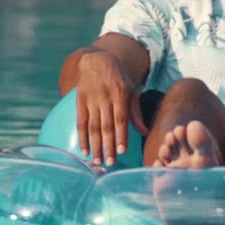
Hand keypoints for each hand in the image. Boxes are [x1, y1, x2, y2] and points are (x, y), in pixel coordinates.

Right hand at [74, 50, 142, 167]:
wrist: (96, 60)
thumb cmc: (117, 79)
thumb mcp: (130, 91)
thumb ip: (135, 112)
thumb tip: (144, 132)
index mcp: (120, 94)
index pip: (121, 119)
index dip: (121, 136)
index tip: (122, 151)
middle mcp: (105, 97)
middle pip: (106, 126)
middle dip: (108, 146)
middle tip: (110, 163)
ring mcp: (91, 99)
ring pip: (93, 127)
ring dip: (95, 145)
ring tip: (97, 161)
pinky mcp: (80, 101)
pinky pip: (80, 122)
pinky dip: (82, 137)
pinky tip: (84, 150)